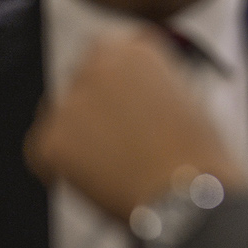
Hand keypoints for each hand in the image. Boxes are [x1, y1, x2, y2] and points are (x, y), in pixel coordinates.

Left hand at [24, 33, 246, 221]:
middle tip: (122, 137)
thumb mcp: (187, 97)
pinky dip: (64, 167)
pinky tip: (99, 179)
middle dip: (99, 104)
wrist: (189, 196)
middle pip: (85, 79)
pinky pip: (46, 150)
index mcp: (135, 51)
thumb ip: (154, 84)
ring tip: (115, 162)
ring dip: (81, 132)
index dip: (125, 82)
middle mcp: (96, 67)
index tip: (133, 101)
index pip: (115, 51)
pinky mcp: (49, 141)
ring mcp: (68, 103)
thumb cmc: (200, 154)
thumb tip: (135, 96)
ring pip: (64, 114)